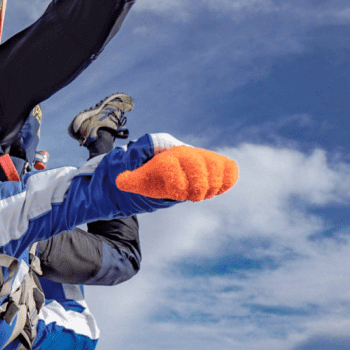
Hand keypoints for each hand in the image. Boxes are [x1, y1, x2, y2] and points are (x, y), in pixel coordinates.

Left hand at [116, 145, 236, 201]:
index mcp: (166, 156)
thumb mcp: (137, 179)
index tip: (179, 195)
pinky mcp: (215, 164)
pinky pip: (229, 167)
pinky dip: (228, 178)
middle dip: (198, 184)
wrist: (166, 168)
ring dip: (213, 184)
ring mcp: (202, 157)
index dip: (179, 184)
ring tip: (204, 194)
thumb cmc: (152, 176)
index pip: (175, 165)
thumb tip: (121, 181)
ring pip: (215, 164)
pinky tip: (219, 189)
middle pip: (198, 162)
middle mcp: (185, 153)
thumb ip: (129, 180)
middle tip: (193, 197)